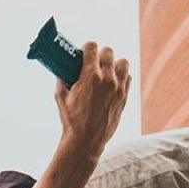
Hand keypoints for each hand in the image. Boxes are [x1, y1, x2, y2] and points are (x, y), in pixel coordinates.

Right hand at [53, 42, 130, 156]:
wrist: (86, 141)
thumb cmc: (71, 120)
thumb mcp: (60, 97)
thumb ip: (62, 79)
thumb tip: (62, 70)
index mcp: (90, 76)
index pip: (92, 47)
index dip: (87, 48)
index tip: (84, 52)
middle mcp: (107, 79)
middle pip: (108, 52)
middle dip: (100, 55)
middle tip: (94, 63)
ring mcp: (118, 88)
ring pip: (123, 62)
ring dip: (114, 64)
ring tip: (106, 72)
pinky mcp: (124, 97)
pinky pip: (128, 77)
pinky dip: (121, 77)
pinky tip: (113, 83)